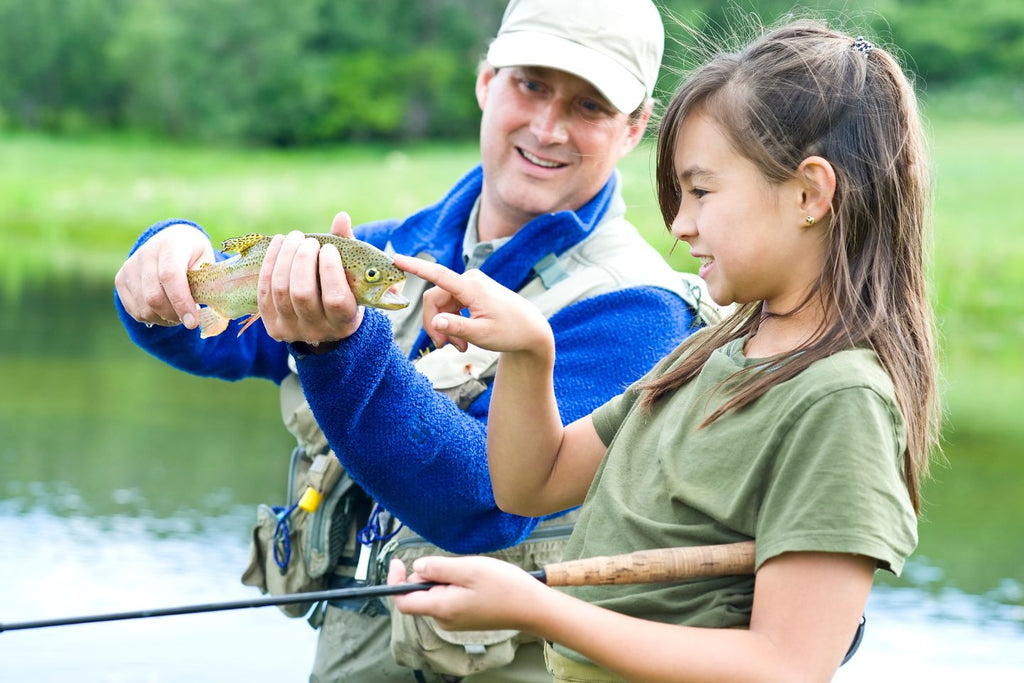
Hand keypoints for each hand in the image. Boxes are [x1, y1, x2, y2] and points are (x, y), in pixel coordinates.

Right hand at [114, 223, 212, 329]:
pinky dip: (152, 318)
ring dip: (164, 319)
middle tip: (189, 319)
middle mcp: (145, 253)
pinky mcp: (121, 279)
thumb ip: (205, 282)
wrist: (171, 239)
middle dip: (174, 315)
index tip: (193, 322)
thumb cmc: (194, 254)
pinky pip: (134, 310)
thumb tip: (204, 307)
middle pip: (154, 296)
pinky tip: (164, 312)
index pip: (170, 277)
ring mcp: (130, 266)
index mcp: (170, 245)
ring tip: (178, 314)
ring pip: (144, 307)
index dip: (181, 302)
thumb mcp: (206, 261)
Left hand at [257, 212, 363, 344]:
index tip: (329, 249)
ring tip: (294, 237)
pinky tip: (279, 244)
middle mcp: (318, 331)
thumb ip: (348, 248)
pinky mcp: (272, 325)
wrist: (324, 324)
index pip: (335, 299)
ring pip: (281, 290)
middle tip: (308, 241)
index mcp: (344, 322)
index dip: (330, 270)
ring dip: (285, 257)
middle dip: (302, 260)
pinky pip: (265, 291)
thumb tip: (341, 217)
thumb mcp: (352, 276)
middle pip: (302, 293)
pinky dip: (270, 264)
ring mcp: (292, 330)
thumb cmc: (344, 292)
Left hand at [387, 556, 548, 631]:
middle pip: (421, 594)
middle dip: (430, 574)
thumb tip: (415, 568)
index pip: (403, 601)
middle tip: (457, 564)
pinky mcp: (465, 618)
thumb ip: (438, 568)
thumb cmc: (504, 586)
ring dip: (446, 578)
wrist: (532, 607)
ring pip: (437, 594)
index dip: (395, 581)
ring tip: (472, 572)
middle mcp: (444, 619)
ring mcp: (455, 621)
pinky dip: (456, 585)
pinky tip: (477, 580)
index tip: (399, 561)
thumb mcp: (469, 568)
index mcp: (442, 608)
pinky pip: (450, 598)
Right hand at [392, 255, 552, 355]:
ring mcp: (470, 285)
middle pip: (435, 300)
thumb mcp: (482, 335)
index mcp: (472, 288)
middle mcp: (470, 280)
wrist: (531, 330)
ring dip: (446, 327)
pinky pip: (451, 305)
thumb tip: (435, 322)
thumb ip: (457, 328)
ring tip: (459, 347)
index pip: (438, 275)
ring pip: (442, 305)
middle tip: (444, 347)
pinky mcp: (471, 292)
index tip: (396, 259)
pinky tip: (462, 340)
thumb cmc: (510, 332)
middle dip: (436, 324)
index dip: (415, 267)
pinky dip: (453, 322)